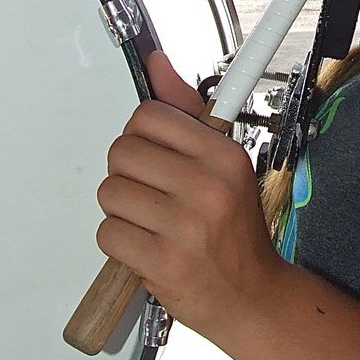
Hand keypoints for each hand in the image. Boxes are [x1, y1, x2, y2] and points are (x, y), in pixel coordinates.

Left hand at [96, 51, 280, 346]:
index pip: (150, 116)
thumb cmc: (233, 230)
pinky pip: (109, 233)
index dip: (142, 135)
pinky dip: (119, 241)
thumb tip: (157, 64)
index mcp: (223, 155)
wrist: (251, 296)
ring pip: (111, 193)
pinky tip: (145, 245)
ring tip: (149, 221)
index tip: (154, 153)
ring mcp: (185, 225)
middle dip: (127, 173)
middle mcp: (208, 186)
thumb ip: (185, 114)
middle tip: (151, 193)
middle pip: (123, 152)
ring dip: (121, 210)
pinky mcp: (163, 261)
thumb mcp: (222, 165)